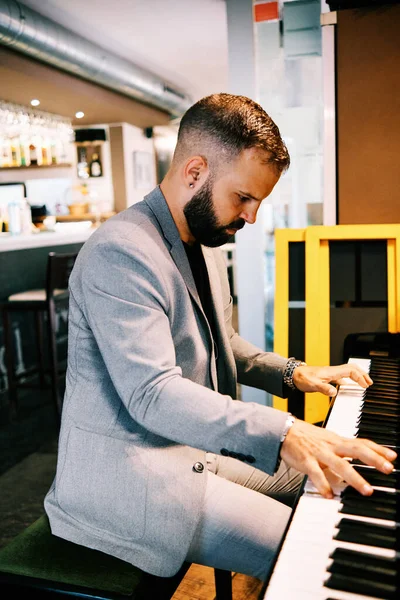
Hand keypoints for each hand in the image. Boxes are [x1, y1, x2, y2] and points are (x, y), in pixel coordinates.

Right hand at [280, 419, 396, 498]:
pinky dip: (323, 484)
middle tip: (388, 469)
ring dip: (355, 478)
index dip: (378, 449)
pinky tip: (329, 495)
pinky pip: (316, 474)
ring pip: (340, 465)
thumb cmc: (307, 438)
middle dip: (373, 460)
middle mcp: (331, 445)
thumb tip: (364, 460)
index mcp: (338, 440)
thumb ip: (345, 451)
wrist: (283, 431)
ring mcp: (319, 453)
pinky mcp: (306, 461)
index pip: (362, 442)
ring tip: (367, 490)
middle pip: (356, 450)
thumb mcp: (329, 441)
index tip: (394, 457)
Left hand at [292, 363, 372, 396]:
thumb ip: (324, 388)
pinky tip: (348, 386)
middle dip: (362, 374)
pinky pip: (341, 377)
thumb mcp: (313, 384)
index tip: (365, 385)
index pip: (350, 371)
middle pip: (351, 369)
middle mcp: (332, 371)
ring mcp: (330, 374)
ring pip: (347, 372)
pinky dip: (348, 380)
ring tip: (363, 383)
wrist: (293, 375)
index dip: (359, 377)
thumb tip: (334, 392)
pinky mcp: (327, 377)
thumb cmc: (302, 378)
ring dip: (357, 376)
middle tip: (369, 382)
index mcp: (331, 372)